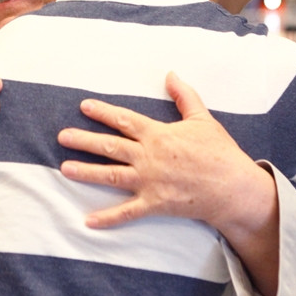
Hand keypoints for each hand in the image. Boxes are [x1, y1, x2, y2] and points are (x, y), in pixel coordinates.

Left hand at [57, 71, 271, 234]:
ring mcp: (149, 181)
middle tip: (62, 136)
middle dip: (84, 140)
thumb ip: (184, 96)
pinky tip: (87, 220)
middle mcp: (149, 157)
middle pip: (109, 146)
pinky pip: (127, 212)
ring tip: (64, 169)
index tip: (84, 107)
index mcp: (158, 134)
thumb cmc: (219, 152)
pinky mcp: (154, 203)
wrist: (233, 187)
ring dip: (86, 172)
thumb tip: (171, 74)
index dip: (103, 112)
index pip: (124, 120)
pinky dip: (107, 218)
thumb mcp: (203, 118)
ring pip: (110, 175)